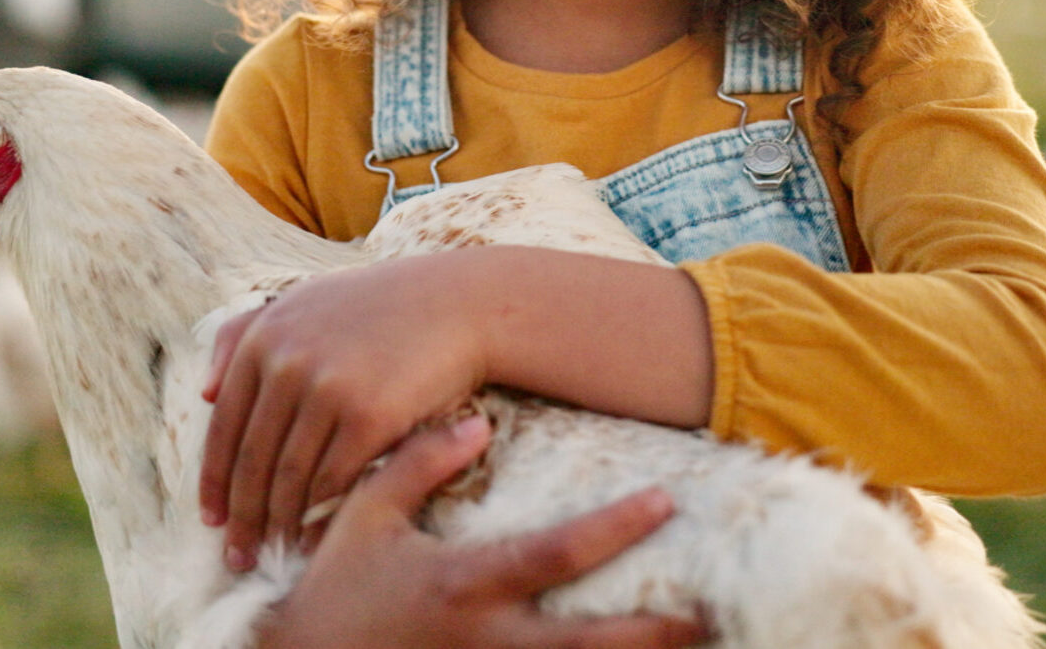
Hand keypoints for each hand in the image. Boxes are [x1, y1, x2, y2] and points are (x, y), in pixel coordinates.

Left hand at [199, 255, 487, 569]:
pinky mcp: (371, 415)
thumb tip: (204, 393)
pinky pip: (333, 481)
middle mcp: (288, 361)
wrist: (460, 305)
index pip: (224, 425)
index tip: (212, 519)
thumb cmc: (382, 307)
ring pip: (289, 477)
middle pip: (252, 459)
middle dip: (242, 518)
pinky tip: (316, 539)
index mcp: (265, 337)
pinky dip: (321, 517)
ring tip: (275, 555)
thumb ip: (244, 332)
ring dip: (278, 525)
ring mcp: (328, 388)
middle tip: (238, 557)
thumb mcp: (306, 301)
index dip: (214, 480)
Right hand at [256, 414, 708, 648]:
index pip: (557, 553)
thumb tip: (478, 420)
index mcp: (464, 585)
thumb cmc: (332, 593)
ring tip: (694, 645)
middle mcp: (487, 643)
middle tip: (712, 611)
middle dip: (657, 633)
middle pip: (593, 645)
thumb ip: (418, 464)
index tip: (665, 501)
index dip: (617, 527)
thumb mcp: (367, 517)